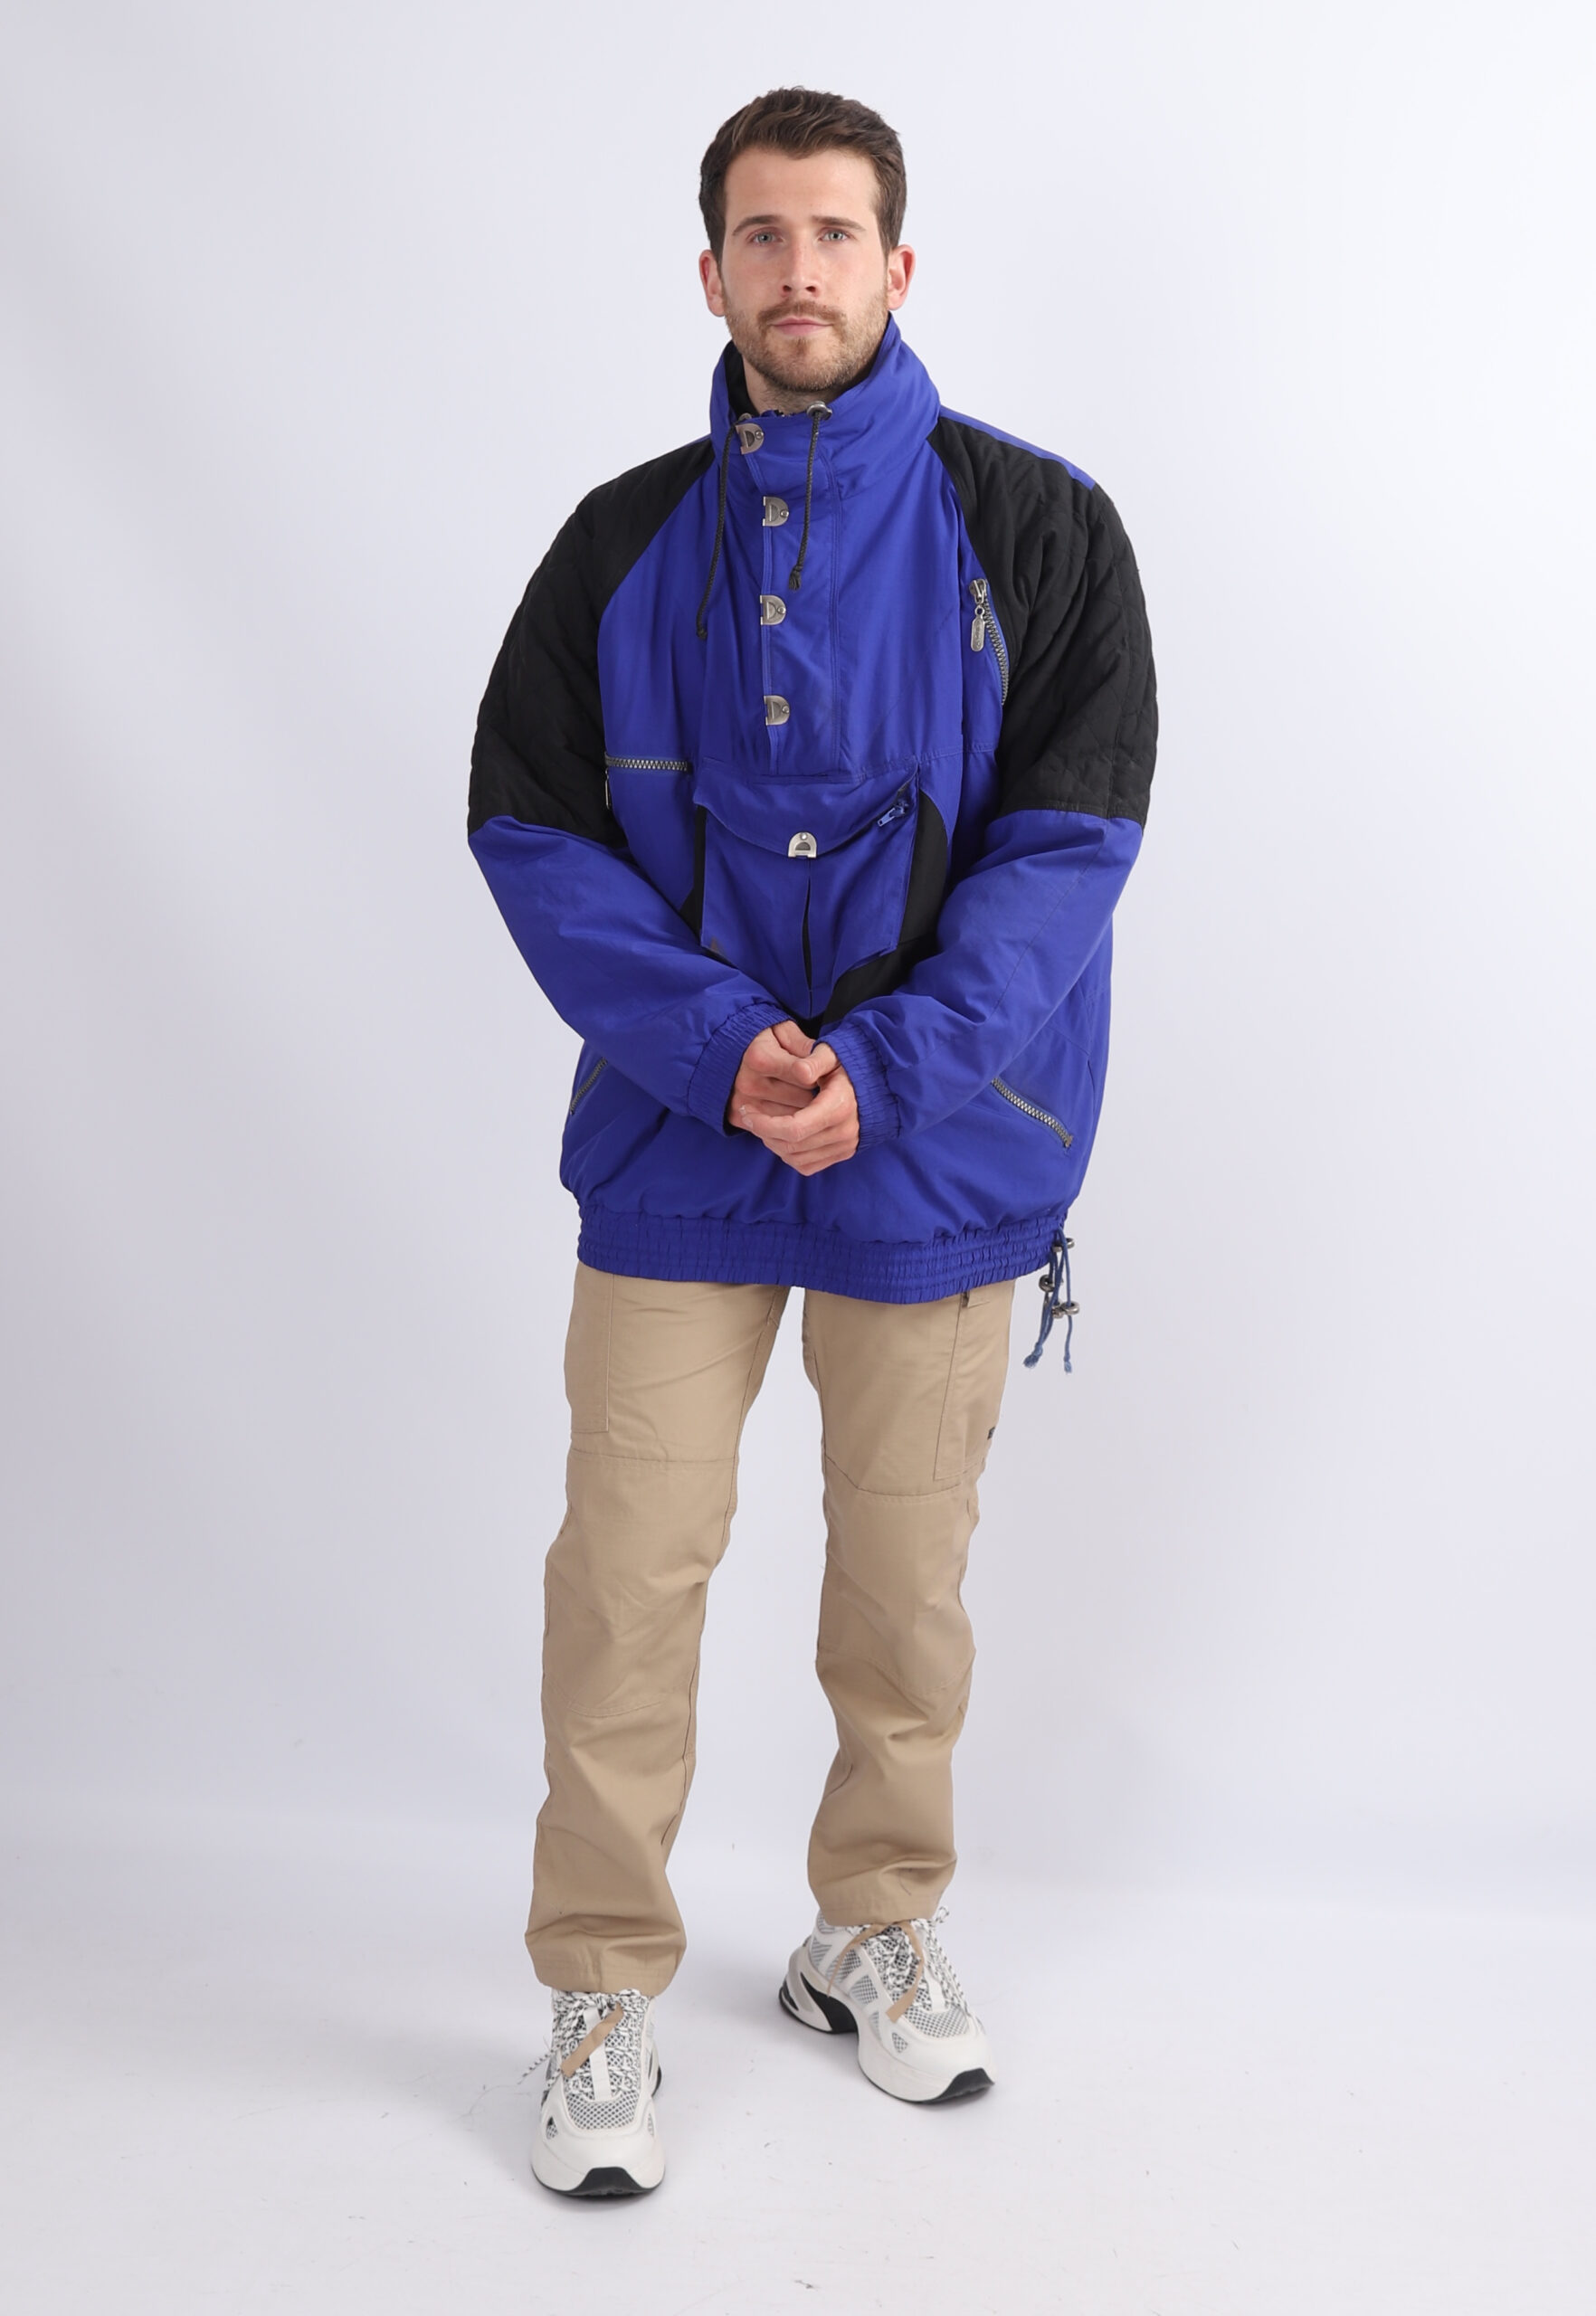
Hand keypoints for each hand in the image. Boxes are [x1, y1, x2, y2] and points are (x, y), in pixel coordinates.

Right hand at [727, 1020, 826, 1119]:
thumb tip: (821, 1064)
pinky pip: (776, 1131)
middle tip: (814, 1085)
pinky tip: (787, 1107)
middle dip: (815, 1094)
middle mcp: (748, 1083)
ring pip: (792, 1118)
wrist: (720, 1050)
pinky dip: (786, 1121)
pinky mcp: (738, 1118)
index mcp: (759, 1057)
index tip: (819, 1071)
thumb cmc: (759, 1038)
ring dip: (803, 1111)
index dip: (818, 1074)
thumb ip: (803, 1045)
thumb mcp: (782, 1030)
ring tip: (799, 1094)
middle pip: (802, 1100)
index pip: (806, 1076)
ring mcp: (741, 1103)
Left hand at [728, 1022, 859, 1175]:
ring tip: (765, 1125)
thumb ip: (815, 1059)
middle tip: (750, 1117)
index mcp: (838, 1107)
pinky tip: (782, 1137)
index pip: (793, 1128)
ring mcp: (845, 1147)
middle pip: (791, 1146)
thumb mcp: (832, 1054)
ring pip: (796, 1158)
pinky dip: (789, 1155)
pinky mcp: (843, 1155)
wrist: (876, 1085)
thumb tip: (800, 1072)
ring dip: (773, 1144)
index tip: (747, 1112)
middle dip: (763, 1133)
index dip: (764, 1124)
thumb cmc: (846, 1066)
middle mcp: (844, 1132)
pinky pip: (807, 1166)